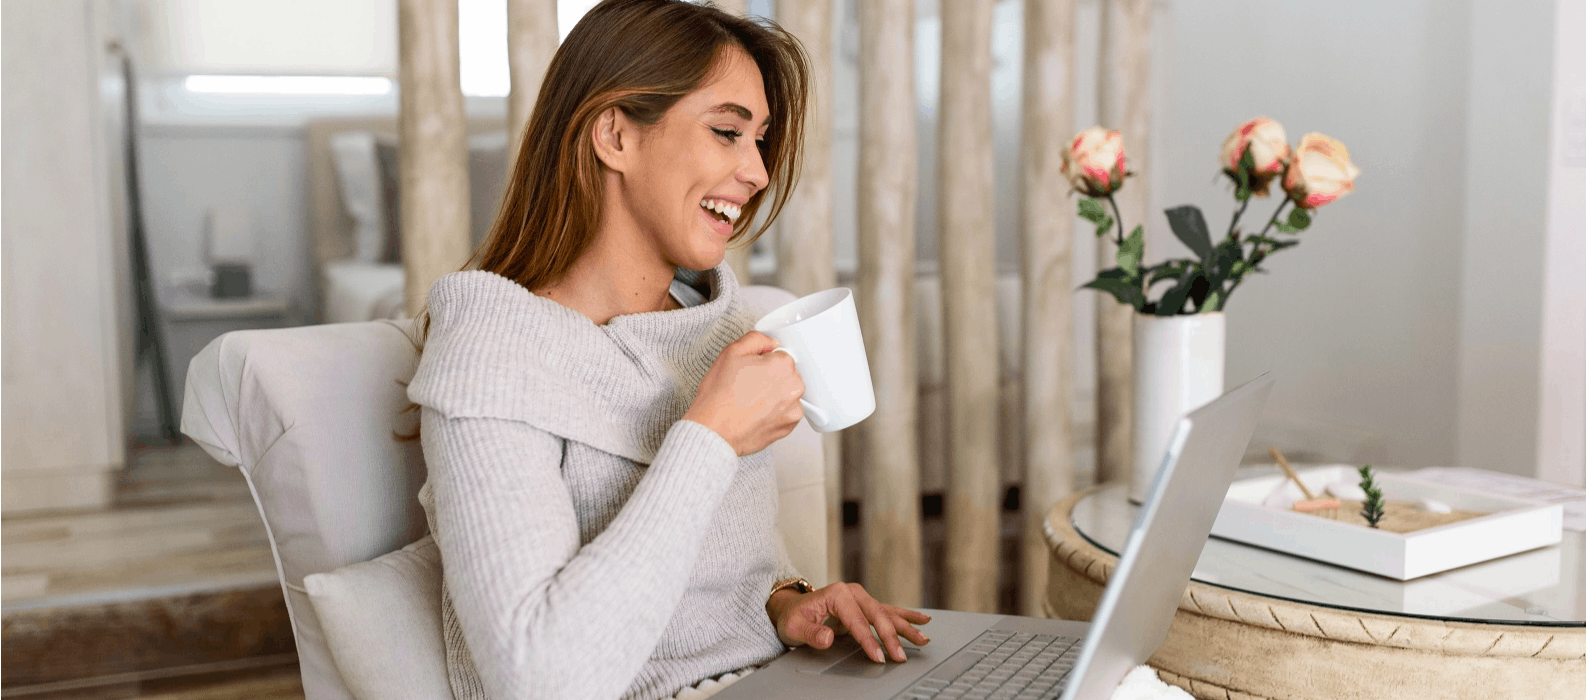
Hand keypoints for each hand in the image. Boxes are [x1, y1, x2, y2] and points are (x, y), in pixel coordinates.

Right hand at [683, 331, 805, 455]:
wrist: (714, 431)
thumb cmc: (720, 396)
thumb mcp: (731, 353)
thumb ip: (756, 339)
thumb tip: (771, 342)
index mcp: (782, 365)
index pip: (780, 356)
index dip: (763, 363)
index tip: (751, 372)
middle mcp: (793, 386)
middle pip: (786, 375)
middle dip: (771, 378)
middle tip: (748, 387)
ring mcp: (793, 408)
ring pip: (786, 394)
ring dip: (775, 396)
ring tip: (751, 402)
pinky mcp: (789, 426)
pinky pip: (786, 413)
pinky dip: (775, 413)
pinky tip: (757, 414)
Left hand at [766, 582, 931, 662]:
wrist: (792, 607)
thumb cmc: (794, 616)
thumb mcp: (794, 626)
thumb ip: (811, 632)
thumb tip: (828, 637)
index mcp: (838, 594)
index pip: (857, 621)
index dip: (868, 640)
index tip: (877, 656)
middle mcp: (853, 593)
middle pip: (877, 616)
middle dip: (890, 637)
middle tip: (899, 657)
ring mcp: (861, 598)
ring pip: (888, 614)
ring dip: (906, 627)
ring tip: (923, 638)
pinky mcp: (864, 607)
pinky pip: (889, 612)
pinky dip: (906, 617)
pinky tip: (922, 620)